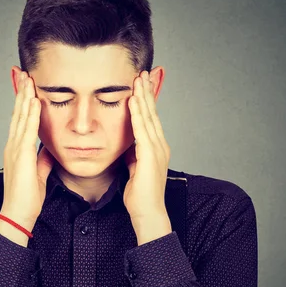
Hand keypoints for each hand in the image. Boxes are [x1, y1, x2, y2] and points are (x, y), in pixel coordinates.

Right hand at [0, 71, 54, 234]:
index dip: (23, 102)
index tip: (27, 86)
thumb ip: (42, 159)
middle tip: (24, 73)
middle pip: (18, 113)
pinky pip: (27, 131)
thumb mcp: (38, 173)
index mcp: (16, 149)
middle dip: (21, 93)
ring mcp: (15, 150)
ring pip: (21, 117)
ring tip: (28, 79)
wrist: (17, 214)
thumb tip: (49, 149)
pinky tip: (35, 101)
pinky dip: (31, 115)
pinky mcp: (21, 156)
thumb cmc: (27, 197)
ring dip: (24, 97)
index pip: (20, 120)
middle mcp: (13, 146)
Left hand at [122, 71, 171, 239]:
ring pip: (149, 117)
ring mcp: (157, 150)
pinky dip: (138, 114)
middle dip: (147, 92)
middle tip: (142, 73)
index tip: (140, 84)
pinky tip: (133, 101)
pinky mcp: (150, 156)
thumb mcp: (134, 168)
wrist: (148, 213)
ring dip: (143, 97)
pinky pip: (142, 130)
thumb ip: (132, 154)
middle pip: (152, 113)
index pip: (150, 119)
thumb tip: (126, 144)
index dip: (146, 100)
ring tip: (138, 79)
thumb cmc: (140, 195)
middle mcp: (160, 145)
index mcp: (156, 148)